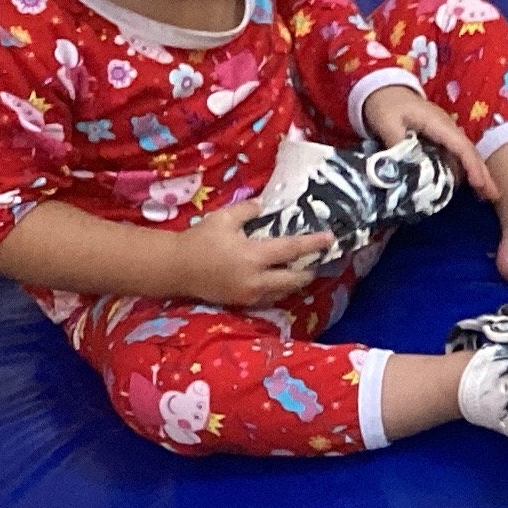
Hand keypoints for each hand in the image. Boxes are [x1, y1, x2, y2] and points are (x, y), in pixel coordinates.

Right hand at [175, 200, 337, 308]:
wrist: (177, 268)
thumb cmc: (200, 240)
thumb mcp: (223, 218)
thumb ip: (247, 210)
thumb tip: (265, 204)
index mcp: (254, 255)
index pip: (292, 249)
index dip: (313, 244)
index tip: (330, 239)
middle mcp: (257, 279)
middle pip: (296, 279)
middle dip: (309, 270)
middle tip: (316, 259)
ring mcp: (251, 294)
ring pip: (285, 291)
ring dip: (295, 281)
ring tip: (300, 269)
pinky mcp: (244, 303)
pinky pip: (270, 299)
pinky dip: (279, 290)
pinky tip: (278, 280)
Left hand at [360, 84, 493, 198]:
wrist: (383, 89)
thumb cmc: (385, 104)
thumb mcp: (385, 122)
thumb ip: (395, 143)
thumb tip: (402, 168)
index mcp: (437, 123)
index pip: (460, 146)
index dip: (471, 165)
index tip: (479, 183)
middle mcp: (447, 128)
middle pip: (469, 151)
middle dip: (483, 173)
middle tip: (494, 195)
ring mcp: (445, 133)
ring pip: (465, 154)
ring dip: (477, 173)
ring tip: (485, 195)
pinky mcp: (440, 138)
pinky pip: (456, 155)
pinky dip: (464, 169)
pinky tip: (467, 183)